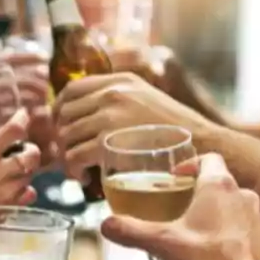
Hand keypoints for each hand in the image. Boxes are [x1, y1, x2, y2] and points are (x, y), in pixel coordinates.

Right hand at [0, 108, 39, 245]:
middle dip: (31, 150)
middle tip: (23, 150)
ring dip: (28, 170)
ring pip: (31, 175)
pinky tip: (18, 191)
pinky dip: (27, 191)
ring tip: (18, 170)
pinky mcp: (8, 210)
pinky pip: (27, 196)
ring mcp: (6, 193)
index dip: (21, 120)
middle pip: (31, 155)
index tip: (22, 116)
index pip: (11, 132)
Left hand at [54, 72, 209, 185]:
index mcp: (120, 81)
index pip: (73, 88)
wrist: (201, 144)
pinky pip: (75, 155)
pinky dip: (73, 169)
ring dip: (66, 156)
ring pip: (66, 136)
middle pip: (65, 113)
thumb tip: (95, 115)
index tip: (59, 124)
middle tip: (67, 154)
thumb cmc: (178, 130)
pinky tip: (83, 177)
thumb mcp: (149, 99)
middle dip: (60, 137)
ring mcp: (109, 116)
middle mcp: (112, 94)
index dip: (59, 109)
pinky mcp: (108, 141)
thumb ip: (123, 100)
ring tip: (77, 169)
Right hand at [101, 154, 259, 259]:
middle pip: (221, 184)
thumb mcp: (161, 243)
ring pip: (236, 208)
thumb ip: (131, 231)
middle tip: (181, 210)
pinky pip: (249, 230)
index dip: (191, 165)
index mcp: (219, 187)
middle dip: (201, 195)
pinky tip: (221, 253)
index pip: (209, 159)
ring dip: (220, 216)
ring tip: (200, 235)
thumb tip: (107, 225)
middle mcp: (244, 196)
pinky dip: (236, 236)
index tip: (177, 177)